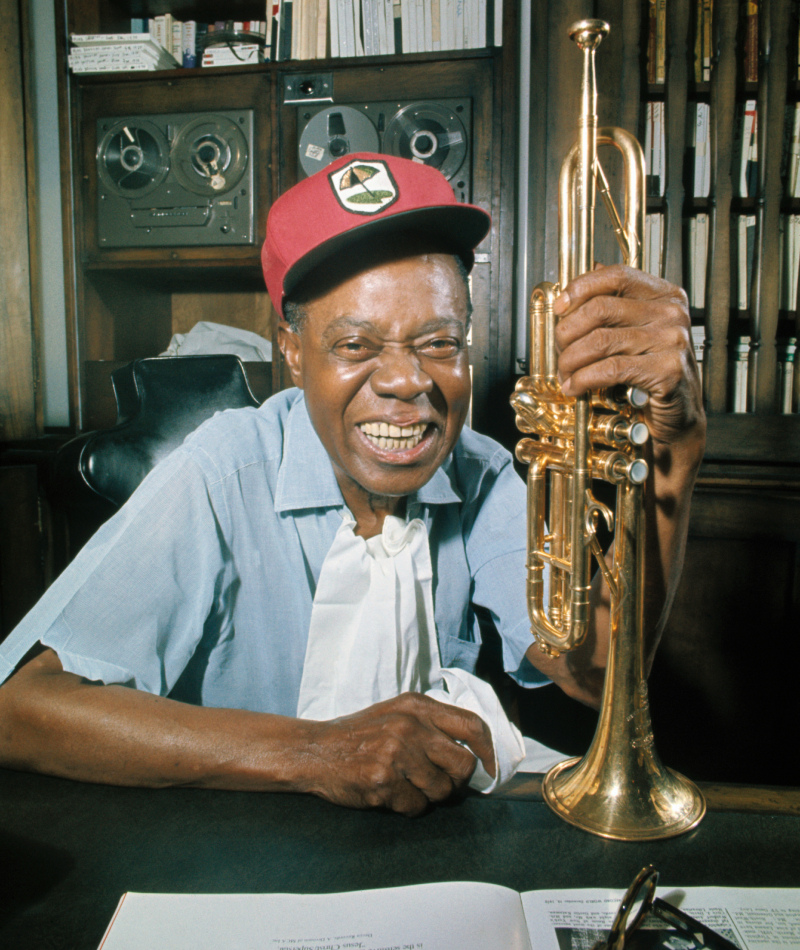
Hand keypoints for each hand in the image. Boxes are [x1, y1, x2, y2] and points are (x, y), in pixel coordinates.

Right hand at [301, 692, 493, 815]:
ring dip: (430, 796)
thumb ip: (431, 724)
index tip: (489, 768)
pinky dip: (408, 807)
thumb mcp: (396, 713)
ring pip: (442, 791)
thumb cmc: (359, 734)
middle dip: (458, 782)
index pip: (472, 726)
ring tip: (408, 786)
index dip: (488, 751)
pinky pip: (416, 807)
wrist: (314, 750)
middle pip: (463, 764)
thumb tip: (472, 752)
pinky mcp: (383, 782)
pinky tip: (391, 794)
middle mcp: (410, 726)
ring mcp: (396, 754)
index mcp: (417, 706)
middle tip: (444, 785)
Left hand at [553, 264, 703, 446]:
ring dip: (571, 360)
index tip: (560, 307)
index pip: (616, 276)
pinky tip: (576, 387)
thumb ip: (613, 308)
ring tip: (565, 374)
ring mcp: (672, 340)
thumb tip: (577, 287)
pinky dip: (584, 379)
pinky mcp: (668, 370)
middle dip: (568, 332)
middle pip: (601, 308)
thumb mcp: (634, 335)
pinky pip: (611, 369)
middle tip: (559, 351)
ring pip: (600, 340)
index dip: (581, 288)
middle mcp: (671, 313)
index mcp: (664, 296)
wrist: (679, 417)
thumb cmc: (651, 376)